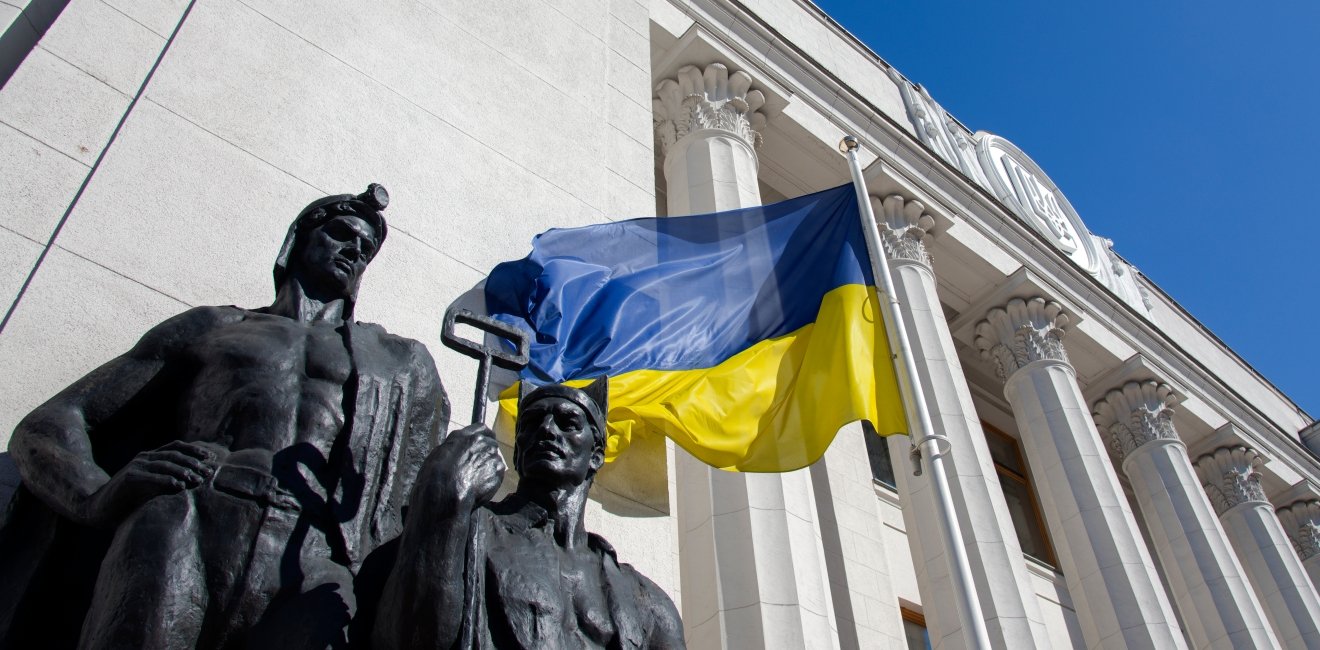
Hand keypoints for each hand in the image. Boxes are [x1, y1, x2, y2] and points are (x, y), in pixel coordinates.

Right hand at [82, 440, 215, 525]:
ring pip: (164, 464)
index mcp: (150, 457)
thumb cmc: (128, 499)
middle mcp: (144, 458)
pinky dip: (166, 480)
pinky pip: (150, 477)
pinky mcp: (128, 478)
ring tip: (197, 479)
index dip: (195, 450)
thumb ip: (168, 481)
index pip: (176, 447)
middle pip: (174, 455)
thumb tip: (194, 481)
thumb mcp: (152, 487)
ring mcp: (135, 466)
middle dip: (194, 462)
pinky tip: (178, 485)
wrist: (97, 507)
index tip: (211, 458)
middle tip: (208, 472)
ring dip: (183, 470)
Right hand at [418, 424, 505, 511]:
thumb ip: (454, 447)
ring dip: (488, 468)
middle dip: (485, 454)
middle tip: (476, 467)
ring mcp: (492, 457)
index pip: (481, 429)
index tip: (483, 442)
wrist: (446, 493)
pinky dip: (491, 480)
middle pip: (490, 444)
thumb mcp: (439, 453)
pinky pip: (497, 474)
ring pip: (494, 460)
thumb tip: (458, 449)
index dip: (483, 436)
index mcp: (465, 436)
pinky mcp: (498, 472)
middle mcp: (482, 443)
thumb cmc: (436, 475)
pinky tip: (480, 487)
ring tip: (475, 481)